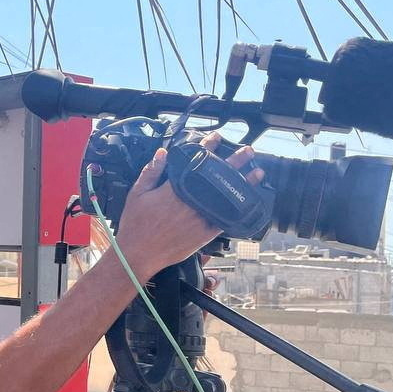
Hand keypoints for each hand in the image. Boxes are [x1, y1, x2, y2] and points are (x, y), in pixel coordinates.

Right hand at [114, 132, 262, 279]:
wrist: (139, 254)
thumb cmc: (135, 224)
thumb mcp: (137, 194)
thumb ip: (151, 172)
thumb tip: (163, 153)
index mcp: (174, 190)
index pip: (195, 162)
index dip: (207, 147)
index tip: (216, 137)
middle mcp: (191, 203)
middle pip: (218, 178)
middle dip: (235, 161)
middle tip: (247, 151)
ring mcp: (200, 218)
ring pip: (226, 198)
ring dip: (243, 184)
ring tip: (256, 173)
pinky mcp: (204, 234)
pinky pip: (225, 219)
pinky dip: (236, 210)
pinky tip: (247, 202)